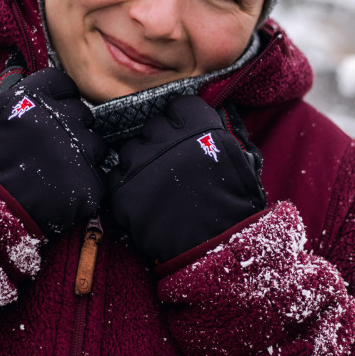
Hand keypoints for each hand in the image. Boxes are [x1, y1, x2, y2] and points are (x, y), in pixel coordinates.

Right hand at [0, 67, 106, 237]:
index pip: (64, 84)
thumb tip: (22, 66)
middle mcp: (59, 116)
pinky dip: (85, 185)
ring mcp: (77, 149)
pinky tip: (63, 192)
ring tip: (56, 173)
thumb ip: (9, 90)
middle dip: (72, 130)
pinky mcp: (89, 180)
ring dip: (81, 157)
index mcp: (34, 96)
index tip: (50, 115)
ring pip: (96, 145)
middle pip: (83, 114)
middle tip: (49, 151)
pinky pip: (98, 176)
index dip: (59, 100)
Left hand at [107, 96, 265, 261]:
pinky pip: (116, 179)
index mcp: (199, 126)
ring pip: (130, 151)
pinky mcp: (124, 191)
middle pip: (152, 127)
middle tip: (170, 166)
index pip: (178, 105)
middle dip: (160, 143)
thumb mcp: (237, 161)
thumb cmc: (234, 208)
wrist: (217, 250)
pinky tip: (145, 202)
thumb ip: (215, 136)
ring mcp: (142, 164)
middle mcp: (168, 139)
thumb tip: (200, 123)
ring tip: (157, 187)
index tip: (184, 135)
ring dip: (141, 164)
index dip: (181, 120)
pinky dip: (128, 188)